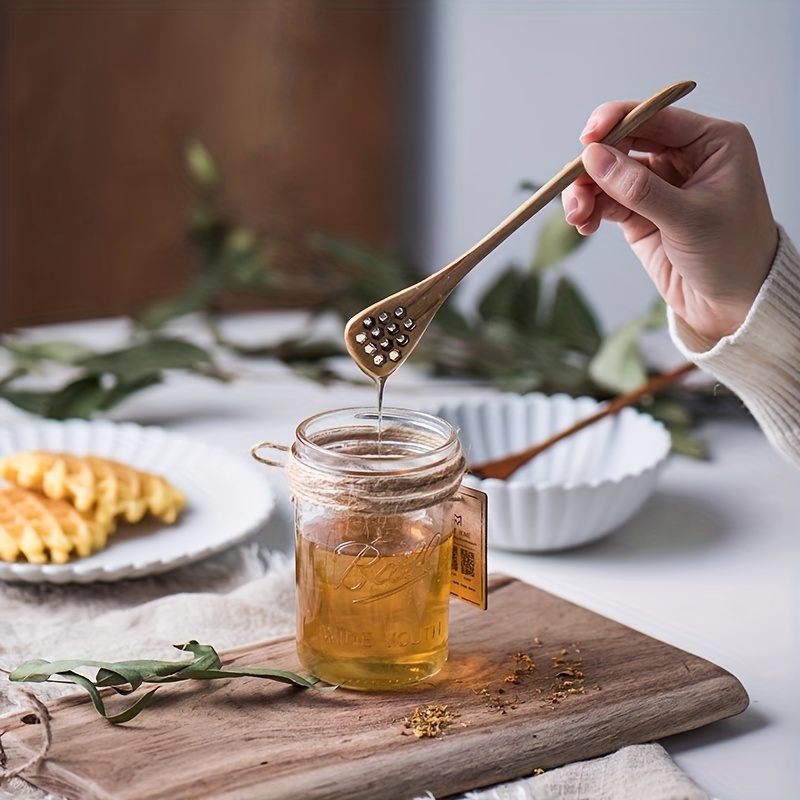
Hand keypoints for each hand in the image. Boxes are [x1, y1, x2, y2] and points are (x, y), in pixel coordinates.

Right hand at [562, 103, 778, 342]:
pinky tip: (585, 224)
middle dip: (595, 164)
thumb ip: (639, 188)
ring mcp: (659, 185)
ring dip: (587, 191)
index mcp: (711, 142)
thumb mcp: (688, 219)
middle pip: (625, 142)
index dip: (617, 122)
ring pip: (609, 173)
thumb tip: (593, 157)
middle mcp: (684, 156)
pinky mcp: (641, 212)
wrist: (733, 304)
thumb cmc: (731, 255)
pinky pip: (606, 200)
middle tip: (576, 189)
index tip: (587, 140)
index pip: (655, 117)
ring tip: (578, 216)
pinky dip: (591, 209)